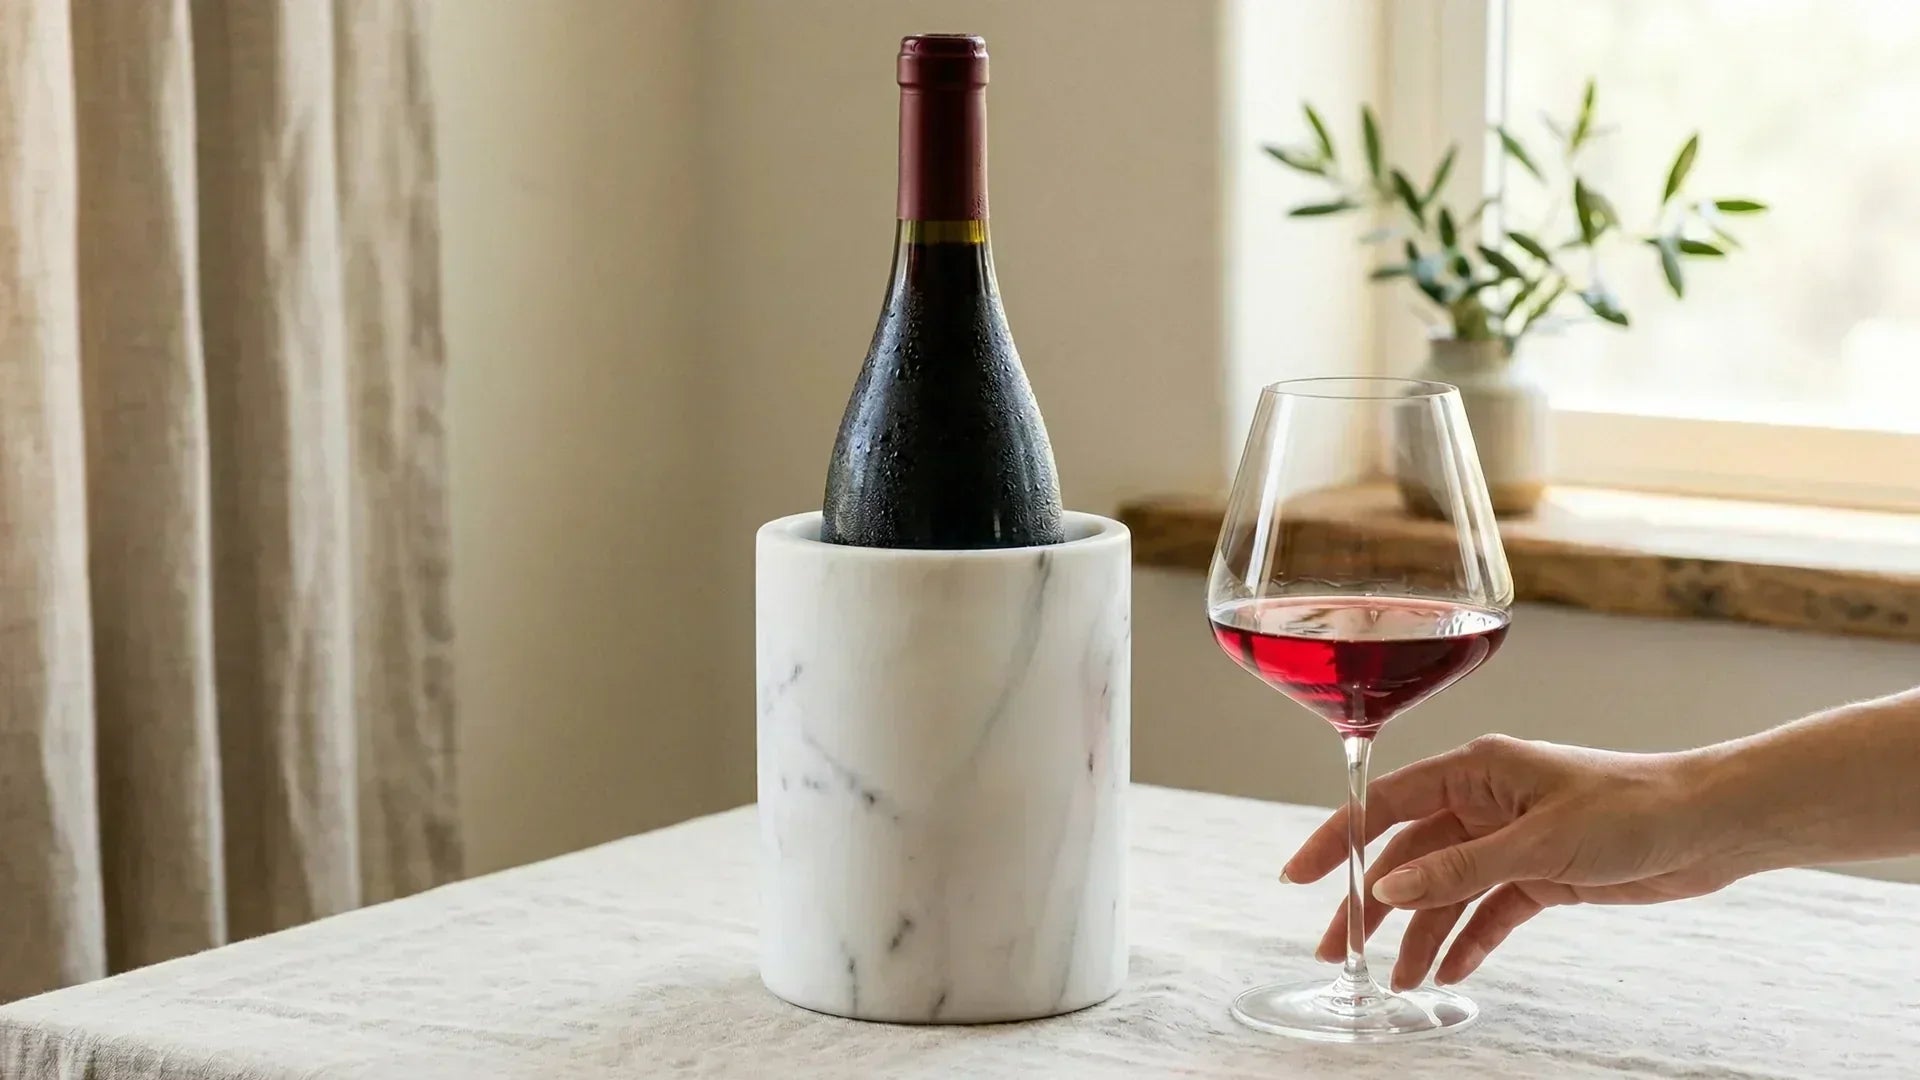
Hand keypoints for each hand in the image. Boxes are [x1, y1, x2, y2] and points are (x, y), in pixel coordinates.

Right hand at [1282, 734, 1753, 991]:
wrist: (1712, 824)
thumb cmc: (1634, 808)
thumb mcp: (1538, 842)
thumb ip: (1458, 868)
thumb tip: (1387, 892)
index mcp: (1476, 769)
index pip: (1385, 804)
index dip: (1337, 840)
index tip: (1297, 876)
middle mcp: (1485, 799)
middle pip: (1408, 856)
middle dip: (1370, 904)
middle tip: (1335, 949)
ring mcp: (1511, 837)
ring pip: (1446, 890)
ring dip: (1420, 934)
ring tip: (1396, 982)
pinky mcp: (1542, 873)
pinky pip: (1488, 910)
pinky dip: (1468, 940)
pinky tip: (1447, 972)